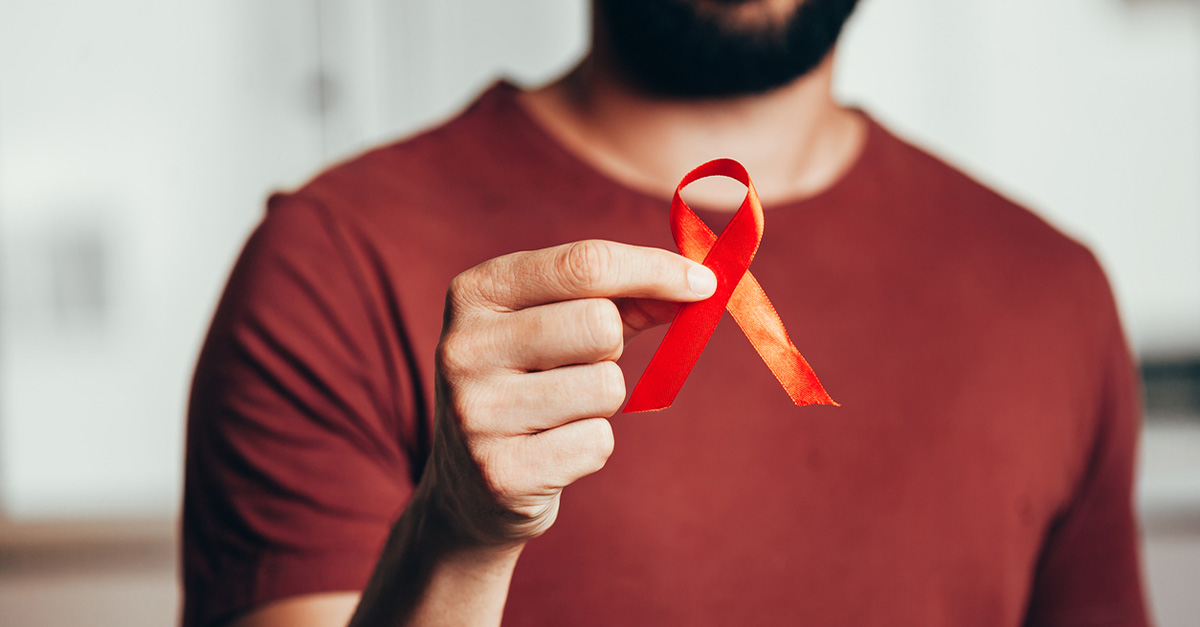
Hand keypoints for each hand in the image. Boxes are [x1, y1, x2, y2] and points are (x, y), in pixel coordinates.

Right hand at [422, 239, 717, 547]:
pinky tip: (551, 451)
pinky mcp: (499, 473)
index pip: (584, 264)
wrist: (468, 486)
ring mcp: (474, 412)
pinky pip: (597, 443)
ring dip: (602, 402)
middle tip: (582, 366)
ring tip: (558, 412)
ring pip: (606, 387)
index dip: (656, 270)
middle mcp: (463, 346)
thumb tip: (698, 285)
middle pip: (600, 325)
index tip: (705, 282)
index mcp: (477, 292)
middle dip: (613, 348)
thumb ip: (624, 296)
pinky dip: (591, 446)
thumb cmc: (531, 381)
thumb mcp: (557, 323)